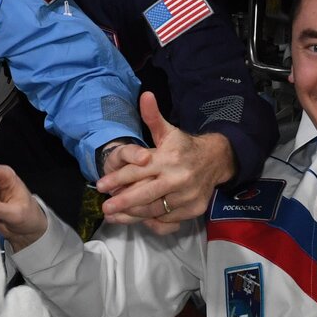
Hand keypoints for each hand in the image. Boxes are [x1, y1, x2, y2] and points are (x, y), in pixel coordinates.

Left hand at [97, 93, 235, 232]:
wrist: (215, 160)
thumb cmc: (184, 147)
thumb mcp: (168, 131)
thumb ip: (152, 116)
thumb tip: (145, 95)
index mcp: (168, 159)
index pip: (137, 171)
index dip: (117, 179)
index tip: (100, 185)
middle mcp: (177, 178)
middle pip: (144, 194)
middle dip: (122, 202)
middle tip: (105, 207)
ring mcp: (186, 196)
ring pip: (154, 209)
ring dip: (133, 214)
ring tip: (115, 215)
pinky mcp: (193, 209)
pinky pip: (168, 219)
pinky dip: (151, 221)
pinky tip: (136, 219)